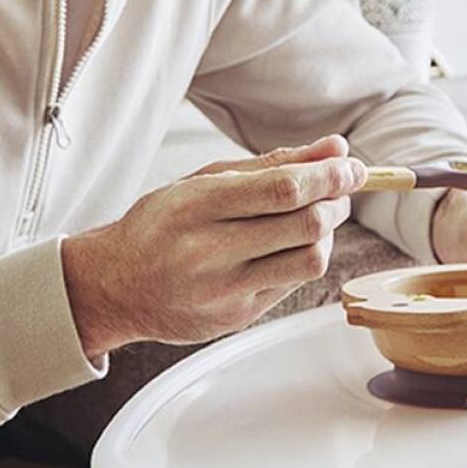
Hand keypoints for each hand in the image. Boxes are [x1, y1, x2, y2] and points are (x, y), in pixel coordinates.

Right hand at [61, 135, 365, 359]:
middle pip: (306, 225)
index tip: (353, 166)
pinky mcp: (237, 318)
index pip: (283, 190)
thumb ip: (275, 164)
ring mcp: (224, 291)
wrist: (113, 287)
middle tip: (338, 188)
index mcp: (197, 207)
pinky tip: (286, 246)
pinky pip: (294, 282)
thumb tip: (336, 149)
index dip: (329, 176)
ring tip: (314, 217)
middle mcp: (209, 252)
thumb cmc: (161, 224)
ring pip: (311, 259)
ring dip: (327, 233)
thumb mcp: (206, 180)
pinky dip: (302, 257)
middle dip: (336, 201)